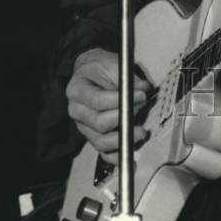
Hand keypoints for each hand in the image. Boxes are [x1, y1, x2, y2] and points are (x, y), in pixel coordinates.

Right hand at [66, 48, 151, 164]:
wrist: (91, 73)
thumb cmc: (100, 68)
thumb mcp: (111, 63)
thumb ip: (125, 75)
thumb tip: (143, 88)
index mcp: (77, 91)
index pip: (97, 101)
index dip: (120, 100)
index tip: (141, 95)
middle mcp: (77, 111)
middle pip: (99, 123)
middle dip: (124, 117)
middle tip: (142, 106)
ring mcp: (84, 127)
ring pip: (101, 142)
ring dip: (123, 139)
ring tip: (141, 132)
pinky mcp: (94, 137)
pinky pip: (103, 153)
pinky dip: (117, 157)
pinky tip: (130, 155)